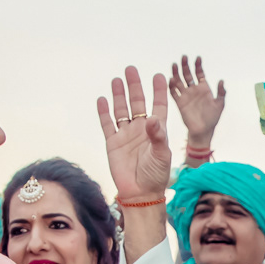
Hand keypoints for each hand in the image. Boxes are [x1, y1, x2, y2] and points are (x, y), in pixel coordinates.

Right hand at [98, 66, 173, 200]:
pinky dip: (104, 112)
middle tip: (131, 70)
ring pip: (121, 110)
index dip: (159, 91)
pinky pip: (107, 124)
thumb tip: (151, 118)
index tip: (160, 76)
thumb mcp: (162, 155)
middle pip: (137, 103)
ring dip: (119, 95)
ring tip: (117, 80)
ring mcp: (126, 135)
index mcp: (156, 130)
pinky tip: (102, 99)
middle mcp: (141, 129)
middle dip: (135, 86)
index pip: (158, 106)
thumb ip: (158, 136)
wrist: (140, 193)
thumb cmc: (156, 175)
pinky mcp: (113, 143)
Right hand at [168, 55, 225, 150]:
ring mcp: (186, 95)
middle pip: (187, 74)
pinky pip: (173, 93)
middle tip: (183, 57)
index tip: (197, 58)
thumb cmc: (212, 119)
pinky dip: (171, 86)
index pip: (199, 73)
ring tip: (174, 65)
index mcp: (203, 88)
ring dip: (176, 73)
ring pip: (179, 81)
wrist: (203, 131)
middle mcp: (193, 90)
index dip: (198, 65)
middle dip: (185, 65)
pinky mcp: (179, 103)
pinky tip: (170, 80)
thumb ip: (221, 92)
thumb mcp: (220, 104)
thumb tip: (222, 80)